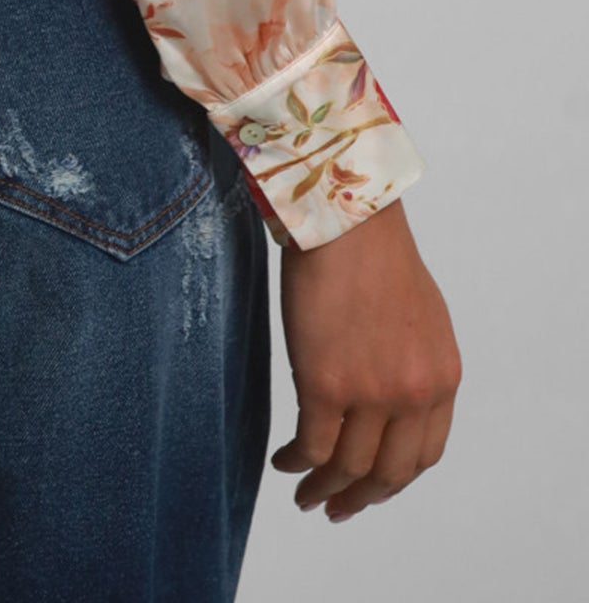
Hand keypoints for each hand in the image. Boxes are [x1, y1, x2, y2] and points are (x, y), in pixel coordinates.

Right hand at [272, 198, 460, 522]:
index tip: (372, 486)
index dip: (395, 478)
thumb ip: (414, 364)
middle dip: (362, 499)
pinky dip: (296, 462)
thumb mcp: (421, 318)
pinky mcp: (324, 383)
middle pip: (390, 473)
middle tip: (337, 509)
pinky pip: (311, 445)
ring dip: (324, 489)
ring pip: (348, 468)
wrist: (345, 217)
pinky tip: (284, 461)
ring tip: (305, 496)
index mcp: (441, 378)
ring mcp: (370, 392)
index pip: (425, 455)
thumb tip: (390, 399)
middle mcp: (413, 393)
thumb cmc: (374, 252)